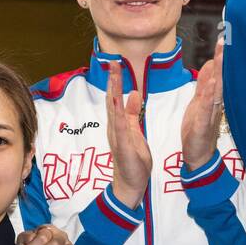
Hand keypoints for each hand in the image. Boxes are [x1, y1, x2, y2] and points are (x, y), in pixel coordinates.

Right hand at [106, 60, 151, 208]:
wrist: (130, 183)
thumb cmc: (132, 158)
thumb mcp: (134, 130)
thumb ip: (132, 112)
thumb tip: (133, 92)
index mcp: (118, 122)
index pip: (115, 97)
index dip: (115, 79)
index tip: (116, 62)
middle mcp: (114, 126)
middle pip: (111, 98)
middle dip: (112, 80)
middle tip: (112, 61)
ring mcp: (117, 135)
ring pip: (113, 109)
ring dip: (113, 92)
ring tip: (113, 75)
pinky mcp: (123, 145)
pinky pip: (120, 126)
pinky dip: (119, 113)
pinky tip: (118, 102)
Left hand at [181, 40, 223, 172]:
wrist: (197, 156)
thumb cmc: (198, 130)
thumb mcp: (198, 102)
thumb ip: (204, 84)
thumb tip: (210, 63)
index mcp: (212, 96)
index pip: (218, 73)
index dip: (220, 56)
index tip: (224, 38)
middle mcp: (214, 102)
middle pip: (220, 77)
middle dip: (223, 58)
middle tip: (226, 40)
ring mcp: (211, 112)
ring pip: (217, 89)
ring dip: (219, 72)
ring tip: (221, 55)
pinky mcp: (204, 124)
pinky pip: (208, 107)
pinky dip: (211, 94)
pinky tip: (213, 82)